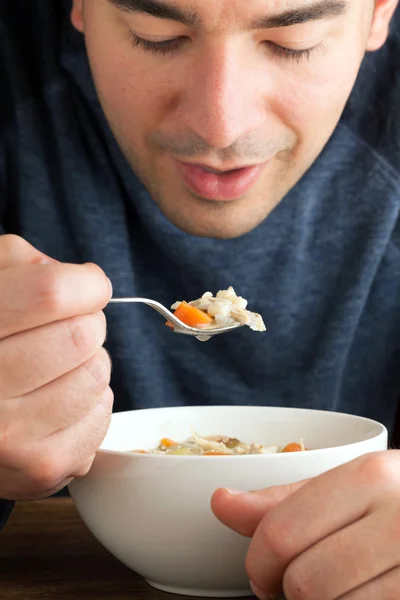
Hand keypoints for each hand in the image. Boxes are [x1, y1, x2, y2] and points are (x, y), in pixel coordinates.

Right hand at [0, 235, 113, 500]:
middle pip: (81, 335)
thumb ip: (24, 264)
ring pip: (97, 374)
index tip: (87, 286)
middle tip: (63, 331)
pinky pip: (102, 415)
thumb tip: (84, 280)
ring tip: (54, 370)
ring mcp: (9, 436)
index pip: (51, 292)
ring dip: (89, 364)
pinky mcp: (41, 467)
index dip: (85, 283)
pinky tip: (55, 403)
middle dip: (86, 323)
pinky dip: (90, 403)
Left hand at [212, 450, 399, 599]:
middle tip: (292, 587)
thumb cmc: (395, 499)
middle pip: (305, 582)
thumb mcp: (345, 486)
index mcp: (368, 478)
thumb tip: (220, 502)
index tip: (260, 574)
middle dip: (286, 593)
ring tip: (329, 589)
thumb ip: (282, 501)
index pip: (282, 533)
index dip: (258, 564)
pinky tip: (355, 594)